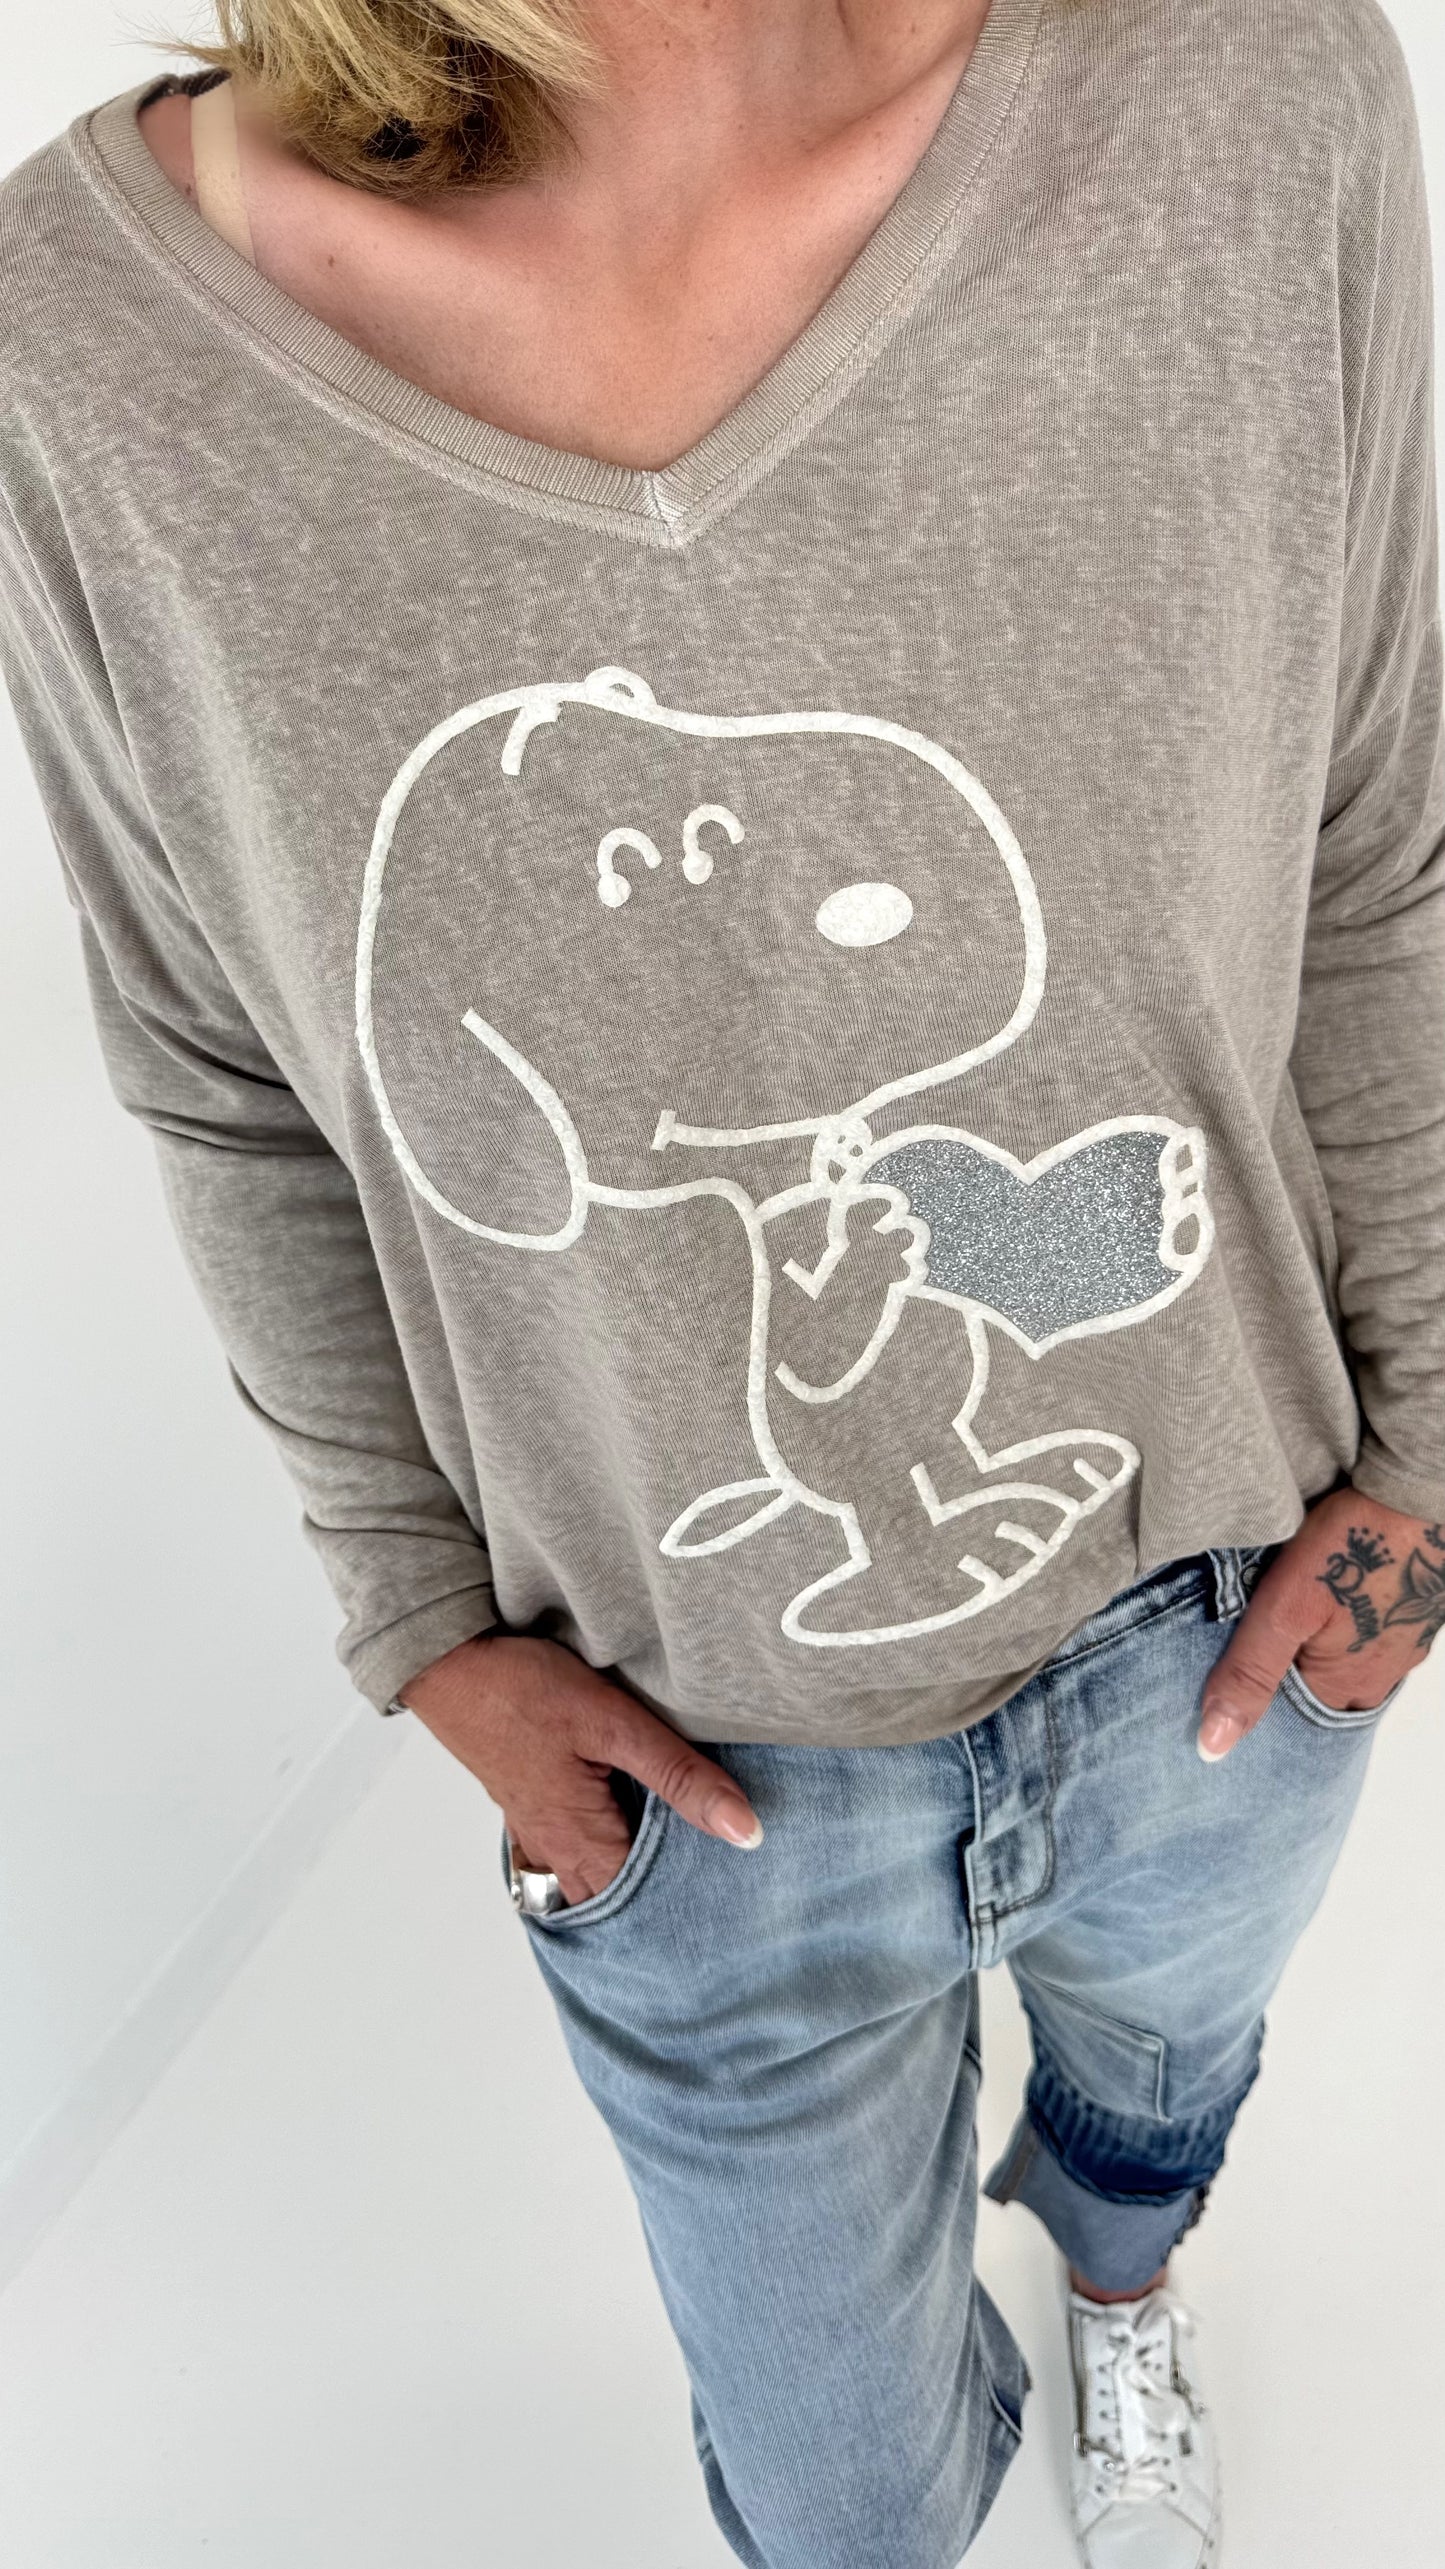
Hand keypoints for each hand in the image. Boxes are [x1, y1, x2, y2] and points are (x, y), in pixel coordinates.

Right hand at [396, 1632, 762, 1905]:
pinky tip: (632, 1824)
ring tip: (685, 1857)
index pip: (648, 1903)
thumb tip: (745, 1832)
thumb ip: (680, 1777)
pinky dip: (608, 1847)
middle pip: (620, 1898)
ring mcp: (538, 1828)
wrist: (447, 1661)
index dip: (693, 1900)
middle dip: (665, 1895)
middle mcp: (557, 1848)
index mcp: (582, 1840)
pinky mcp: (529, 1802)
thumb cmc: (522, 1688)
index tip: (735, 1896)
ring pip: (596, 1875)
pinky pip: (573, 1849)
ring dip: (635, 1872)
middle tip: (719, 1884)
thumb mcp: (615, 1724)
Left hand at [1198, 1488, 1444, 1758]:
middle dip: (1289, 1675)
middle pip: (1322, 1694)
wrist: (1415, 1492)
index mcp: (1347, 1687)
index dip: (1257, 1698)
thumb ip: (1249, 1673)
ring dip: (1319, 1650)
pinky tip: (1329, 1601)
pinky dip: (1346, 1627)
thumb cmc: (1349, 1545)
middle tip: (1255, 1640)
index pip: (1289, 1720)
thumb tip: (1213, 1746)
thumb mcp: (1282, 1609)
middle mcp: (1382, 1677)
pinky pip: (1372, 1635)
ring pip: (1348, 1663)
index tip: (1229, 1673)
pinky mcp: (1414, 1613)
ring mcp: (1405, 1645)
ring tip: (1288, 1619)